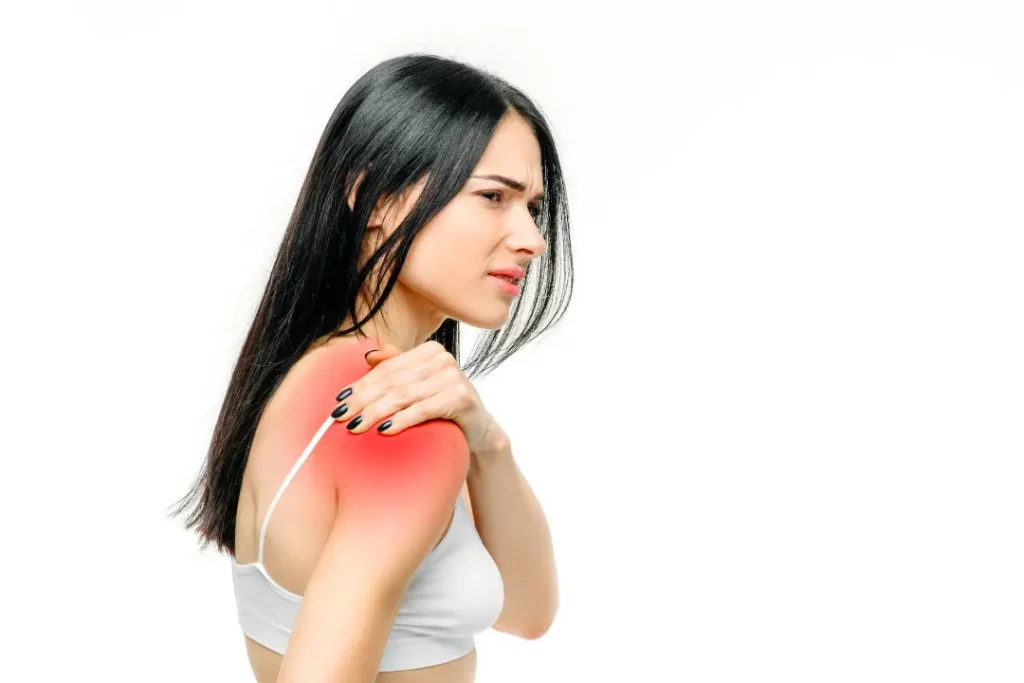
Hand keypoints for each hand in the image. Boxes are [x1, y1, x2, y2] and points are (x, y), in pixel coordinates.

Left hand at [332, 339, 505, 456]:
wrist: (480, 430)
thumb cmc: (445, 408)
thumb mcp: (421, 385)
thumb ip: (398, 367)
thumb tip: (368, 356)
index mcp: (430, 351)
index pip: (387, 368)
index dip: (361, 384)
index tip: (339, 401)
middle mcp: (442, 359)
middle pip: (392, 381)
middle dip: (362, 400)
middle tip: (341, 417)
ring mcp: (453, 377)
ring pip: (403, 395)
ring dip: (375, 412)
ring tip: (356, 427)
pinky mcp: (461, 397)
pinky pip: (423, 409)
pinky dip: (402, 420)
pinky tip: (385, 430)